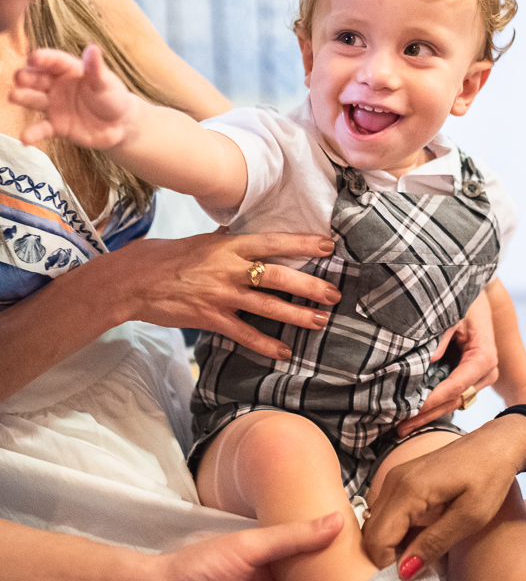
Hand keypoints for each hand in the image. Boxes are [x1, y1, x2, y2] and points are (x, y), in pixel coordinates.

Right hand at [10, 44, 135, 148]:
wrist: (120, 125)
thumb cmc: (113, 98)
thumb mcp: (107, 82)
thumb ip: (96, 68)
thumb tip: (93, 48)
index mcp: (70, 70)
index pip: (54, 61)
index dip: (44, 58)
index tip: (34, 57)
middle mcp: (57, 85)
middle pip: (38, 79)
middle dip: (27, 77)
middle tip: (19, 77)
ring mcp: (55, 105)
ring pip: (35, 100)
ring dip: (24, 98)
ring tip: (13, 96)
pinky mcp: (57, 126)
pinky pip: (42, 129)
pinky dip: (33, 134)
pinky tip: (24, 139)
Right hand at [121, 230, 340, 359]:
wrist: (136, 280)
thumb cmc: (169, 257)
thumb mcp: (203, 241)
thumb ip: (228, 239)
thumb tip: (244, 228)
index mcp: (230, 245)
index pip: (274, 242)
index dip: (303, 244)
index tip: (329, 246)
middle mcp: (230, 268)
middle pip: (279, 276)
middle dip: (310, 286)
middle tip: (334, 294)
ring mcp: (221, 294)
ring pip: (268, 306)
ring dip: (297, 316)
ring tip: (321, 322)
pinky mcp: (211, 318)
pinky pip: (244, 333)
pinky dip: (265, 344)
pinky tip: (284, 352)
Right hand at [363, 415, 525, 570]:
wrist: (495, 445)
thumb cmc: (488, 479)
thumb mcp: (469, 518)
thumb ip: (433, 544)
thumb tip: (404, 572)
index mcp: (407, 491)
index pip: (376, 540)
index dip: (386, 566)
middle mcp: (393, 481)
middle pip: (370, 532)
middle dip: (385, 558)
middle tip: (415, 573)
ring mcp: (395, 477)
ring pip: (375, 523)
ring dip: (390, 545)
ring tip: (419, 557)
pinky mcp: (401, 479)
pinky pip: (385, 512)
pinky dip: (395, 531)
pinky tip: (418, 538)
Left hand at [397, 291, 497, 436]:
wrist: (476, 297)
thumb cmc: (464, 301)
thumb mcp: (453, 312)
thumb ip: (441, 335)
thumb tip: (428, 361)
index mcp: (484, 356)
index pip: (456, 385)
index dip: (433, 399)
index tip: (410, 409)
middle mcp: (486, 372)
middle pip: (454, 401)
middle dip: (426, 414)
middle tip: (399, 427)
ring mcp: (479, 378)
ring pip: (452, 403)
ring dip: (427, 414)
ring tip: (400, 426)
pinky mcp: (469, 378)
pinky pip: (451, 395)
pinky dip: (432, 405)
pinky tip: (410, 414)